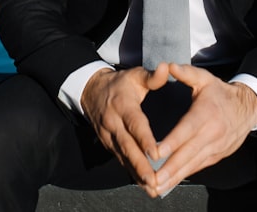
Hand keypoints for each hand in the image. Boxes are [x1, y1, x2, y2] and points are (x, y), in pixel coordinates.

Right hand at [80, 64, 171, 195]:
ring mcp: (108, 135)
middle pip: (128, 147)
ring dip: (136, 174)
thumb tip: (166, 68)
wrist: (91, 91)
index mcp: (123, 105)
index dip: (145, 139)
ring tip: (151, 188)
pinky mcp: (108, 144)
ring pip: (123, 157)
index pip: (135, 124)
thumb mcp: (134, 75)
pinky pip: (120, 160)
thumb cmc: (120, 84)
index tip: (156, 153)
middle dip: (141, 165)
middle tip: (154, 180)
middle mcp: (113, 123)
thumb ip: (152, 77)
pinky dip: (130, 173)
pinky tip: (142, 184)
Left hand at [149, 63, 256, 196]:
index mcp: (206, 114)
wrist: (247, 108)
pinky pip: (198, 167)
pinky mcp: (217, 156)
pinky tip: (170, 183)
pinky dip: (184, 175)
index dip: (172, 142)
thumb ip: (186, 73)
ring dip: (175, 177)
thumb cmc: (220, 93)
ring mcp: (215, 147)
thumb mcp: (205, 79)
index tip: (156, 153)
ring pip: (193, 165)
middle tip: (152, 179)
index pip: (186, 130)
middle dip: (169, 168)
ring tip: (157, 187)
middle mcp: (212, 134)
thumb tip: (168, 66)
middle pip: (188, 154)